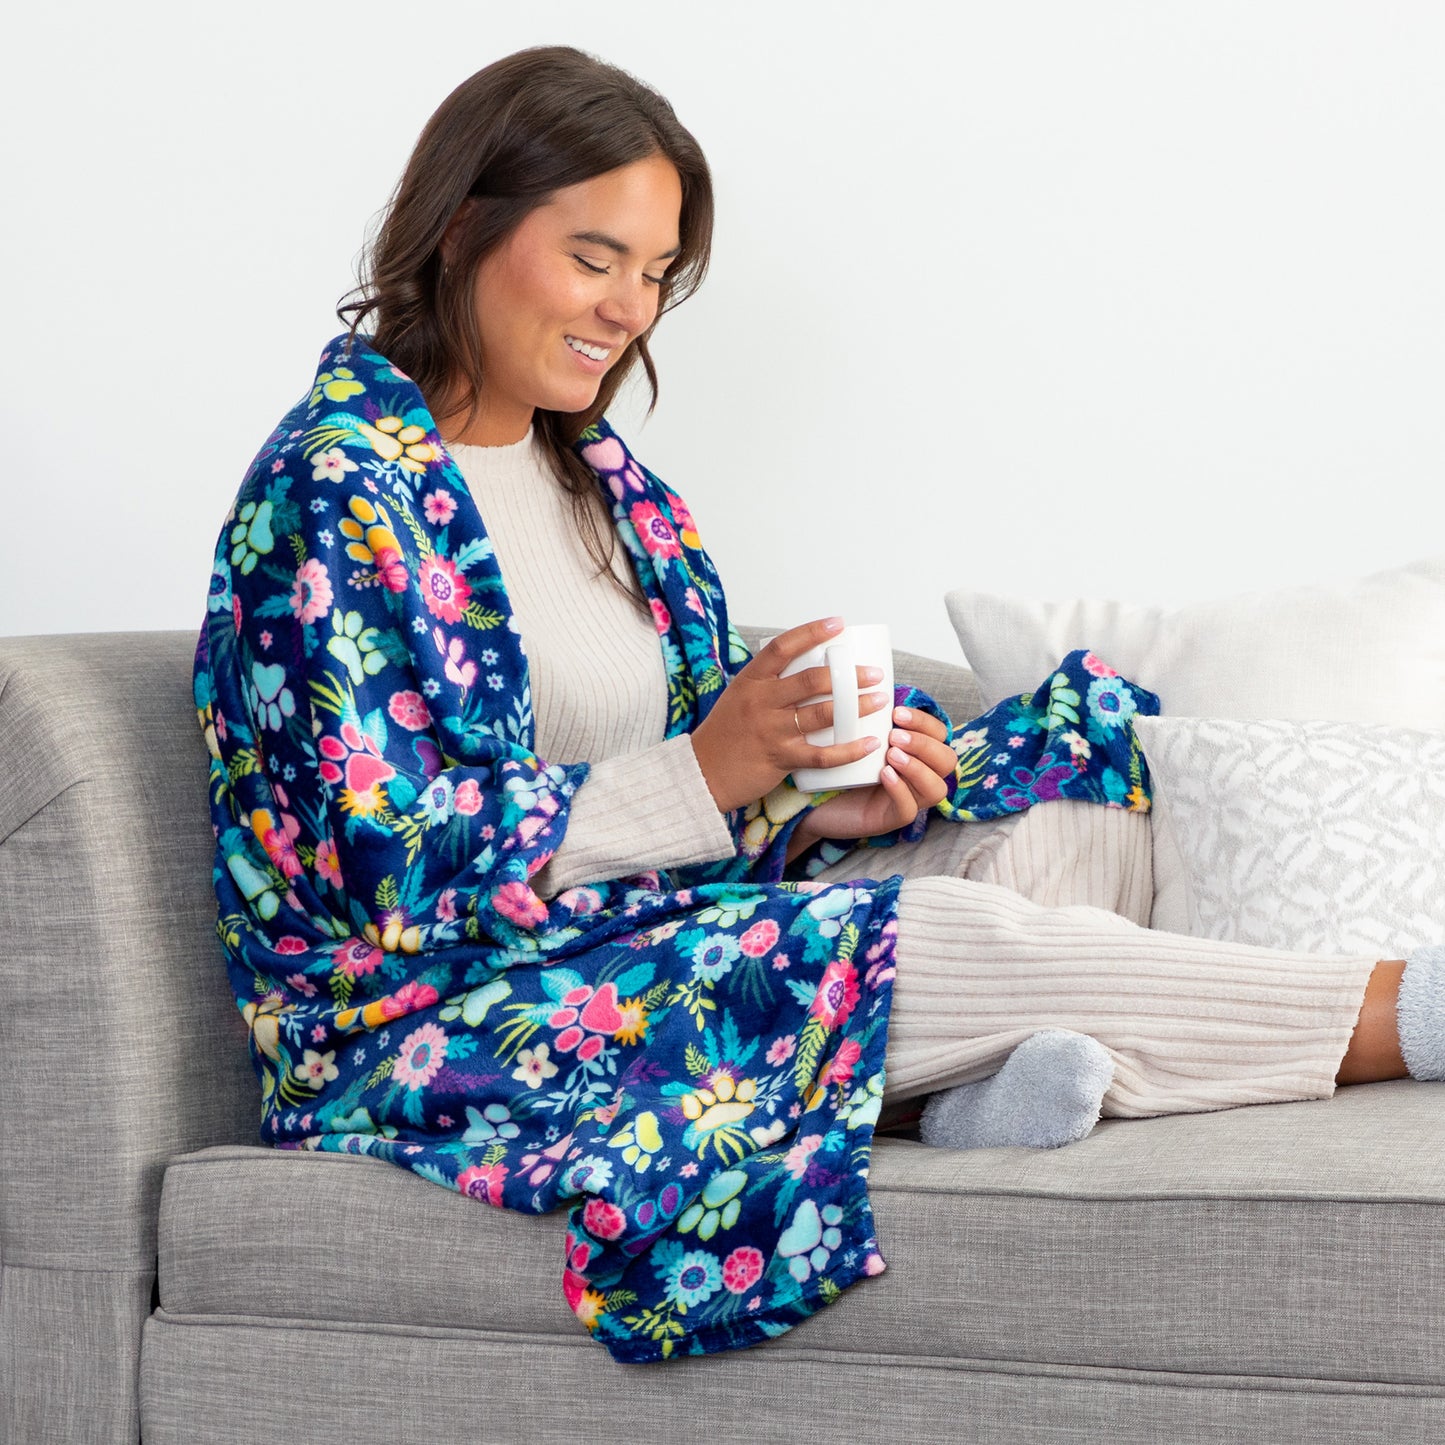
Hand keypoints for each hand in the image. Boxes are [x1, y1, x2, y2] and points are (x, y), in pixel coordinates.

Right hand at [690, 618, 892, 812]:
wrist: (701, 772)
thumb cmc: (725, 734)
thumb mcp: (740, 698)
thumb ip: (769, 685)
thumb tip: (808, 670)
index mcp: (751, 681)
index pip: (784, 647)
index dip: (812, 632)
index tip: (838, 624)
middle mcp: (761, 701)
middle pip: (811, 680)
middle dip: (849, 675)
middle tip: (873, 673)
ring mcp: (771, 730)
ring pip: (822, 714)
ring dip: (857, 707)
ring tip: (879, 701)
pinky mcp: (780, 758)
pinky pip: (822, 754)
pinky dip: (849, 749)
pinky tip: (868, 743)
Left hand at [791, 705, 955, 844]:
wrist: (813, 800)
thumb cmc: (839, 764)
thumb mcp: (858, 735)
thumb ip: (870, 713)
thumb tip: (865, 675)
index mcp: (916, 752)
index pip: (940, 734)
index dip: (924, 722)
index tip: (896, 712)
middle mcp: (919, 776)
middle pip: (947, 760)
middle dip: (923, 744)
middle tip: (894, 735)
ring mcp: (910, 800)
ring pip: (936, 788)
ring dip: (917, 767)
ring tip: (891, 754)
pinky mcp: (892, 820)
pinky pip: (908, 810)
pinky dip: (900, 790)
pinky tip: (885, 775)